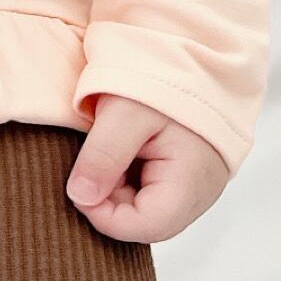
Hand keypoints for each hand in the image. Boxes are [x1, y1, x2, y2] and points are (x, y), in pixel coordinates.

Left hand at [65, 93, 227, 243]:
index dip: (104, 215)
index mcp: (192, 181)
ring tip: (108, 152)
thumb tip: (81, 198)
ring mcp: (195, 187)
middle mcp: (201, 193)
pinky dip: (126, 181)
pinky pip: (150, 195)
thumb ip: (102, 157)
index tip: (80, 186)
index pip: (145, 226)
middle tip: (93, 164)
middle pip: (145, 224)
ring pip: (144, 211)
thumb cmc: (162, 79)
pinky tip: (119, 153)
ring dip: (116, 191)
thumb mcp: (124, 114)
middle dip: (109, 203)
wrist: (192, 54)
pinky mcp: (184, 177)